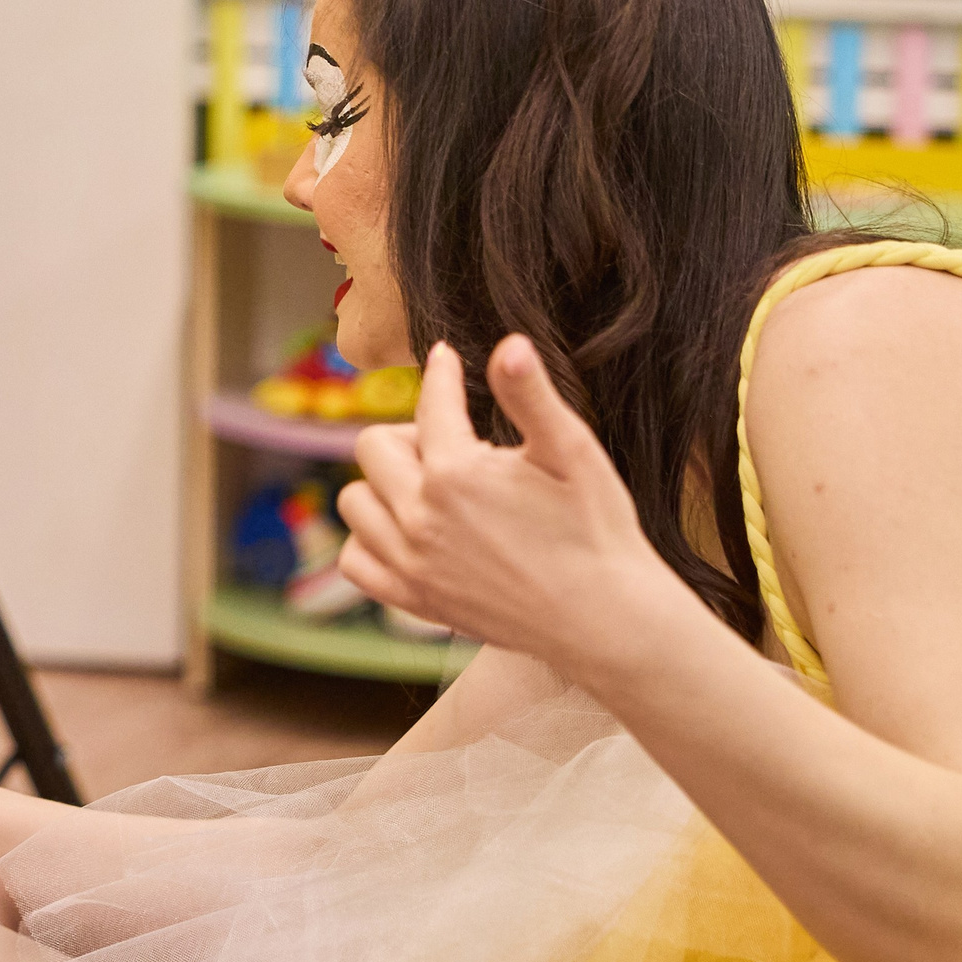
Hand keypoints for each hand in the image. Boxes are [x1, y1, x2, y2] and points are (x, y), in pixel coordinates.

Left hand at [336, 338, 677, 681]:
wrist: (606, 619)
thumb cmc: (598, 531)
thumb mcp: (572, 452)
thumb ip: (530, 395)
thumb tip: (510, 342)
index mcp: (457, 473)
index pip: (431, 404)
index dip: (443, 374)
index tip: (447, 359)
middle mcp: (421, 518)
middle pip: (373, 447)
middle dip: (408, 433)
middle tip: (450, 442)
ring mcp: (412, 564)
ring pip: (355, 502)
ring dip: (383, 486)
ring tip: (430, 487)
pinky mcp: (415, 601)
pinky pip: (357, 561)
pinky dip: (371, 541)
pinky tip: (411, 532)